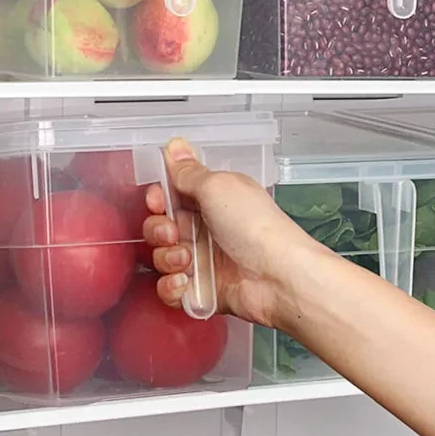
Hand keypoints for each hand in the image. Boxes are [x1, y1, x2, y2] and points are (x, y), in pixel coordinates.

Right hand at [143, 138, 322, 327]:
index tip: (157, 201)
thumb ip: (189, 172)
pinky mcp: (201, 290)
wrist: (277, 275)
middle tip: (173, 233)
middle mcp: (206, 228)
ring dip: (166, 258)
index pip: (171, 195)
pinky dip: (171, 287)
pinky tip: (185, 282)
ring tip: (187, 260)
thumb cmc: (254, 226)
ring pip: (161, 258)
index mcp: (212, 199)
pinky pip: (170, 289)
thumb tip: (175, 145)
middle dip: (158, 230)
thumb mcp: (218, 187)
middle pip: (160, 226)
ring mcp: (203, 260)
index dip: (157, 198)